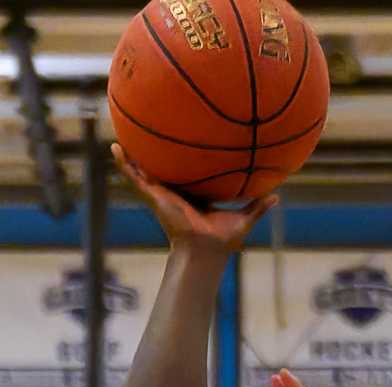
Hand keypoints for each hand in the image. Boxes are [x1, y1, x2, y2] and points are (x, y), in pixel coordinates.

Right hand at [113, 145, 272, 255]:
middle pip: (162, 170)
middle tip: (146, 133)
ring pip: (143, 170)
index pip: (186, 176)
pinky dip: (124, 163)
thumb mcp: (243, 218)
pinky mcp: (154, 195)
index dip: (183, 163)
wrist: (206, 249)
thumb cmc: (222, 239)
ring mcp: (162, 193)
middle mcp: (175, 193)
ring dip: (132, 155)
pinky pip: (135, 176)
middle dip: (153, 155)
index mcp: (192, 197)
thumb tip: (276, 197)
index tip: (181, 147)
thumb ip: (257, 207)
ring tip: (121, 135)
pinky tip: (115, 148)